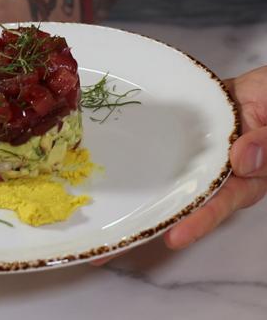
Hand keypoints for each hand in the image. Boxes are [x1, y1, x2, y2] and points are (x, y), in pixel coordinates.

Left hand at [90, 66, 266, 265]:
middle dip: (142, 227)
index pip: (215, 206)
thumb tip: (241, 160)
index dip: (197, 223)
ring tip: (92, 220)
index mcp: (239, 182)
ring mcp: (188, 161)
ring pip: (157, 183)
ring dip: (128, 199)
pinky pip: (152, 153)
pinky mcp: (174, 142)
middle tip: (106, 251)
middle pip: (174, 205)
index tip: (173, 238)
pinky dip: (131, 162)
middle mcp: (208, 177)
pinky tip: (104, 170)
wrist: (259, 91)